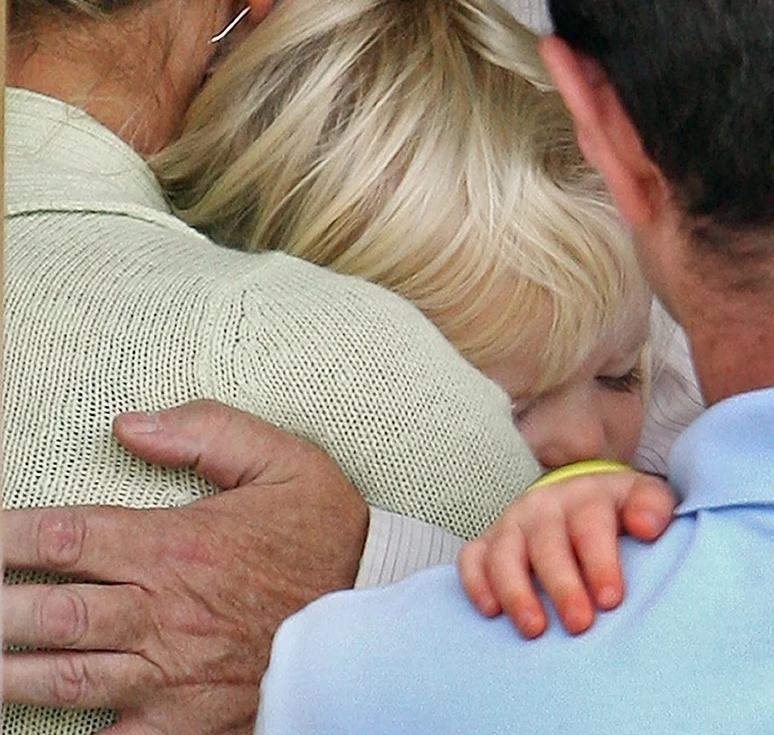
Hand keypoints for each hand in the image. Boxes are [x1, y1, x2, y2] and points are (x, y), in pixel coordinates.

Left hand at [2, 400, 367, 734]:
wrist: (379, 616)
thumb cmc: (328, 539)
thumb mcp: (286, 462)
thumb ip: (208, 432)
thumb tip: (128, 424)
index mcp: (176, 546)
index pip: (64, 537)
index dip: (5, 536)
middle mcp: (162, 611)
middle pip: (45, 612)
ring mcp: (168, 673)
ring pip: (63, 677)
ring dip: (7, 672)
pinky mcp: (184, 720)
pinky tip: (30, 725)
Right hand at [457, 469, 675, 637]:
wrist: (581, 496)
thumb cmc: (619, 509)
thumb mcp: (644, 498)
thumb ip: (653, 508)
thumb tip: (647, 527)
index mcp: (587, 496)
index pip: (591, 526)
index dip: (600, 563)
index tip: (611, 599)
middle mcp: (545, 506)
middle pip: (548, 545)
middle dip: (562, 587)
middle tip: (579, 624)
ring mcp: (513, 522)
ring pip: (505, 554)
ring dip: (517, 592)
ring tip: (534, 629)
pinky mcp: (487, 540)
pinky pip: (471, 558)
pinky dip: (476, 583)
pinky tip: (490, 611)